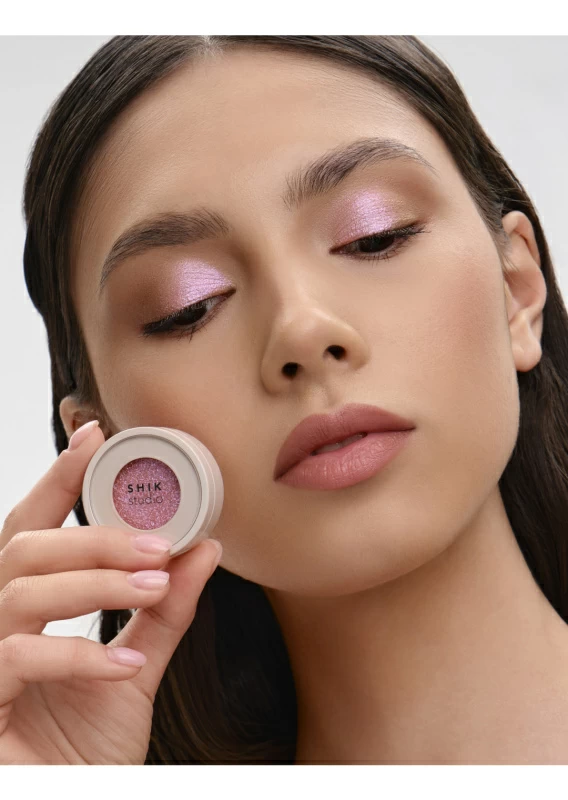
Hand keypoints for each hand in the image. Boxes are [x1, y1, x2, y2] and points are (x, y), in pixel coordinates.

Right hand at [0, 422, 221, 763]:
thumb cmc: (85, 747)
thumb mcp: (135, 668)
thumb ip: (163, 610)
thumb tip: (202, 549)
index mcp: (23, 613)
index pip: (29, 532)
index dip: (56, 480)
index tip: (95, 437)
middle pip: (25, 550)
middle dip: (95, 538)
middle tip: (158, 544)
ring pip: (19, 590)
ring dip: (96, 583)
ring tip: (153, 585)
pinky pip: (15, 657)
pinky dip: (80, 654)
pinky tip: (126, 661)